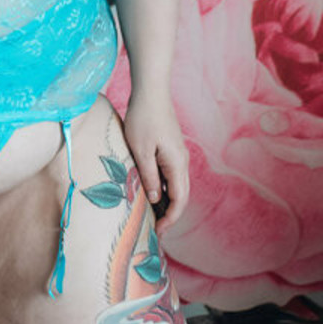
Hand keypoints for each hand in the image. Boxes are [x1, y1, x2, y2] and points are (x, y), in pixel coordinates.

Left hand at [122, 90, 189, 231]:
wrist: (151, 91)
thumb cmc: (143, 119)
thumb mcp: (140, 151)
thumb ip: (148, 177)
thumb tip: (156, 200)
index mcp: (177, 164)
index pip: (179, 201)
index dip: (170, 219)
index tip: (158, 232)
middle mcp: (182, 161)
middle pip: (181, 195)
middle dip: (170, 215)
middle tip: (155, 230)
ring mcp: (178, 154)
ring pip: (176, 185)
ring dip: (166, 202)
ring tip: (151, 215)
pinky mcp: (171, 148)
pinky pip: (171, 174)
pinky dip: (164, 187)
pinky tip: (150, 191)